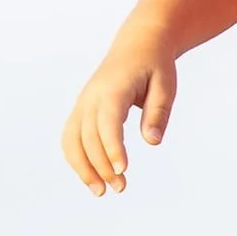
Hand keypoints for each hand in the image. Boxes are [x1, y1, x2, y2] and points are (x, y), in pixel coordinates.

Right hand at [61, 36, 176, 194]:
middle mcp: (92, 95)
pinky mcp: (81, 109)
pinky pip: (70, 137)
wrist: (137, 43)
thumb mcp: (166, 85)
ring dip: (83, 168)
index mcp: (113, 88)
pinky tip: (92, 178)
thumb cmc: (155, 65)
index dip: (112, 148)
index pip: (108, 122)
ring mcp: (83, 102)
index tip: (123, 171)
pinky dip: (77, 159)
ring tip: (101, 192)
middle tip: (121, 188)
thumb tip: (152, 141)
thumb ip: (158, 112)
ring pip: (72, 139)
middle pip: (88, 135)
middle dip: (101, 166)